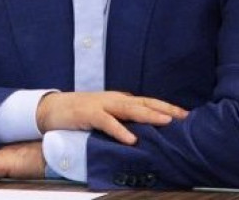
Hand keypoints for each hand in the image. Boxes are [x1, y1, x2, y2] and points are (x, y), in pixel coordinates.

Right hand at [36, 91, 187, 144]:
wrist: (52, 108)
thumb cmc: (80, 113)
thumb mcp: (105, 115)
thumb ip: (122, 120)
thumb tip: (142, 131)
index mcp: (119, 100)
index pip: (147, 101)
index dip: (167, 106)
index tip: (186, 114)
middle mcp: (114, 99)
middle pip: (144, 103)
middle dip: (165, 109)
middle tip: (184, 117)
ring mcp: (101, 105)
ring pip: (129, 109)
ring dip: (149, 115)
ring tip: (166, 123)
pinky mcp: (88, 114)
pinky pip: (107, 122)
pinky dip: (120, 130)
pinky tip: (131, 139)